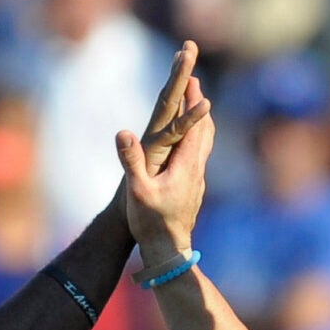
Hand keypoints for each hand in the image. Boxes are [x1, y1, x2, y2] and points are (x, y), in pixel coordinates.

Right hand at [116, 46, 214, 267]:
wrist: (169, 253)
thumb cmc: (151, 223)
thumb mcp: (136, 191)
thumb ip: (131, 160)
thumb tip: (123, 133)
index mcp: (186, 165)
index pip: (194, 125)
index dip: (193, 100)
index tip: (192, 76)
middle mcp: (197, 169)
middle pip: (205, 129)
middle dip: (199, 103)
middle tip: (194, 81)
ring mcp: (198, 180)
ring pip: (206, 143)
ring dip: (201, 120)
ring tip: (197, 104)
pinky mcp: (195, 189)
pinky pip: (200, 156)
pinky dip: (198, 138)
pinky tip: (190, 142)